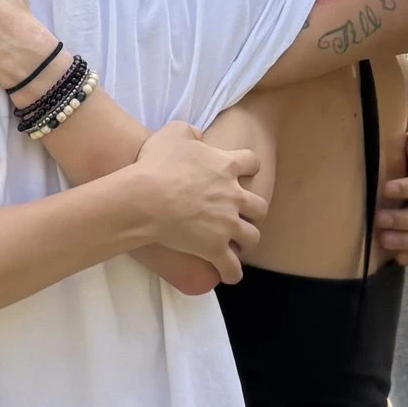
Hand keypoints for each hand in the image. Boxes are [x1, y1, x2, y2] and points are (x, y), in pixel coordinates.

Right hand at [126, 120, 266, 283]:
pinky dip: (233, 272)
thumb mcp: (174, 132)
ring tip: (238, 243)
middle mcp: (234, 196)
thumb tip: (200, 137)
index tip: (243, 171)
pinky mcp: (215, 248)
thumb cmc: (157, 163)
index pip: (252, 163)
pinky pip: (232, 267)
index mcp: (227, 166)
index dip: (249, 167)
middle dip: (253, 210)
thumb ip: (192, 132)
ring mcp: (227, 224)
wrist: (148, 197)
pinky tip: (230, 274)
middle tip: (241, 212)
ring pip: (252, 236)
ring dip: (247, 239)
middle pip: (259, 205)